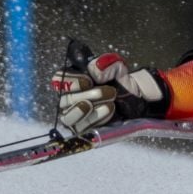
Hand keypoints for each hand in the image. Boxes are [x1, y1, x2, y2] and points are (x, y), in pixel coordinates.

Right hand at [50, 42, 169, 135]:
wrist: (134, 98)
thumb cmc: (120, 81)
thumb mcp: (118, 67)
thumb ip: (106, 63)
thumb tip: (96, 69)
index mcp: (72, 80)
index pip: (58, 80)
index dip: (71, 81)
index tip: (89, 81)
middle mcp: (70, 99)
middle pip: (65, 100)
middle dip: (87, 96)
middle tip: (109, 92)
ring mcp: (75, 116)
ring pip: (69, 118)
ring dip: (88, 111)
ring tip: (110, 105)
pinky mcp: (84, 129)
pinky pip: (82, 129)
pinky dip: (96, 120)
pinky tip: (110, 111)